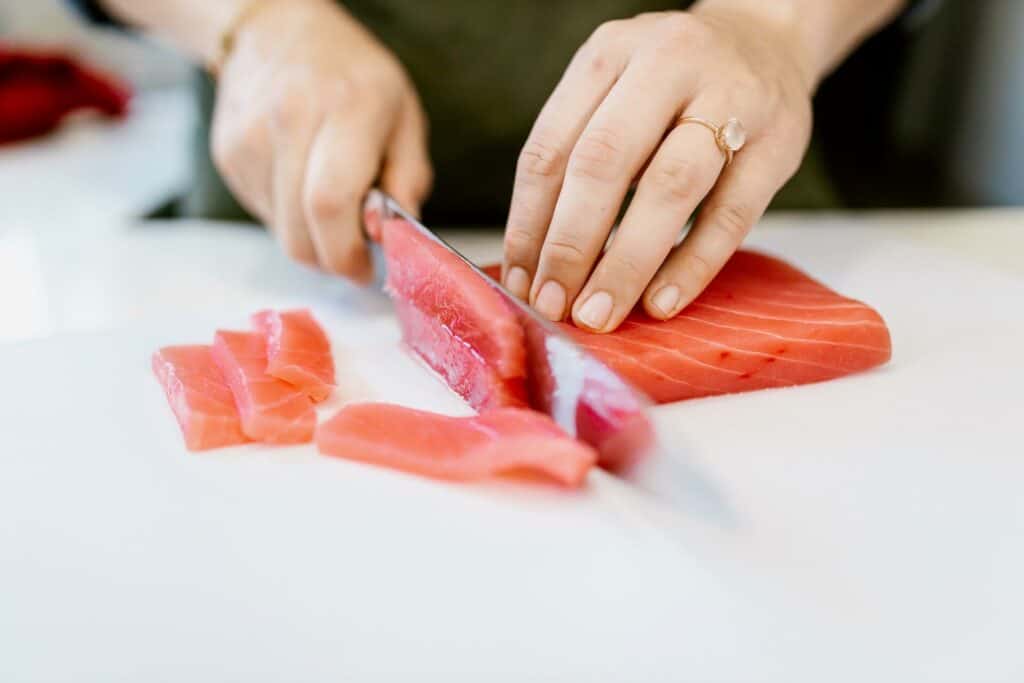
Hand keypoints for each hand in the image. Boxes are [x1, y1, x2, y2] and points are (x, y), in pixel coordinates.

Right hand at [212, 0, 430, 280]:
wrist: (277, 29)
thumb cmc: (354, 76)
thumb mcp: (404, 117)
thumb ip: (408, 179)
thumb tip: (395, 237)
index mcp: (347, 108)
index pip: (331, 204)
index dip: (348, 253)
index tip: (367, 268)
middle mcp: (290, 121)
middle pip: (300, 233)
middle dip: (332, 261)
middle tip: (354, 254)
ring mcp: (250, 139)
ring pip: (280, 232)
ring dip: (311, 239)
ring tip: (331, 205)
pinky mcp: (229, 154)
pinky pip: (263, 214)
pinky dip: (289, 218)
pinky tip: (302, 184)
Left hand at [503, 5, 813, 329]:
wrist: (766, 41)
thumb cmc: (672, 86)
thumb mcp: (614, 92)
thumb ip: (576, 159)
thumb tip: (535, 265)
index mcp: (609, 54)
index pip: (552, 147)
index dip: (529, 223)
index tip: (519, 283)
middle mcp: (667, 64)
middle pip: (604, 162)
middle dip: (570, 245)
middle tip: (553, 305)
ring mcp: (731, 99)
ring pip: (670, 187)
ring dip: (626, 261)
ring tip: (599, 313)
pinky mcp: (779, 143)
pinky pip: (731, 215)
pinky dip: (692, 264)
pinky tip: (661, 303)